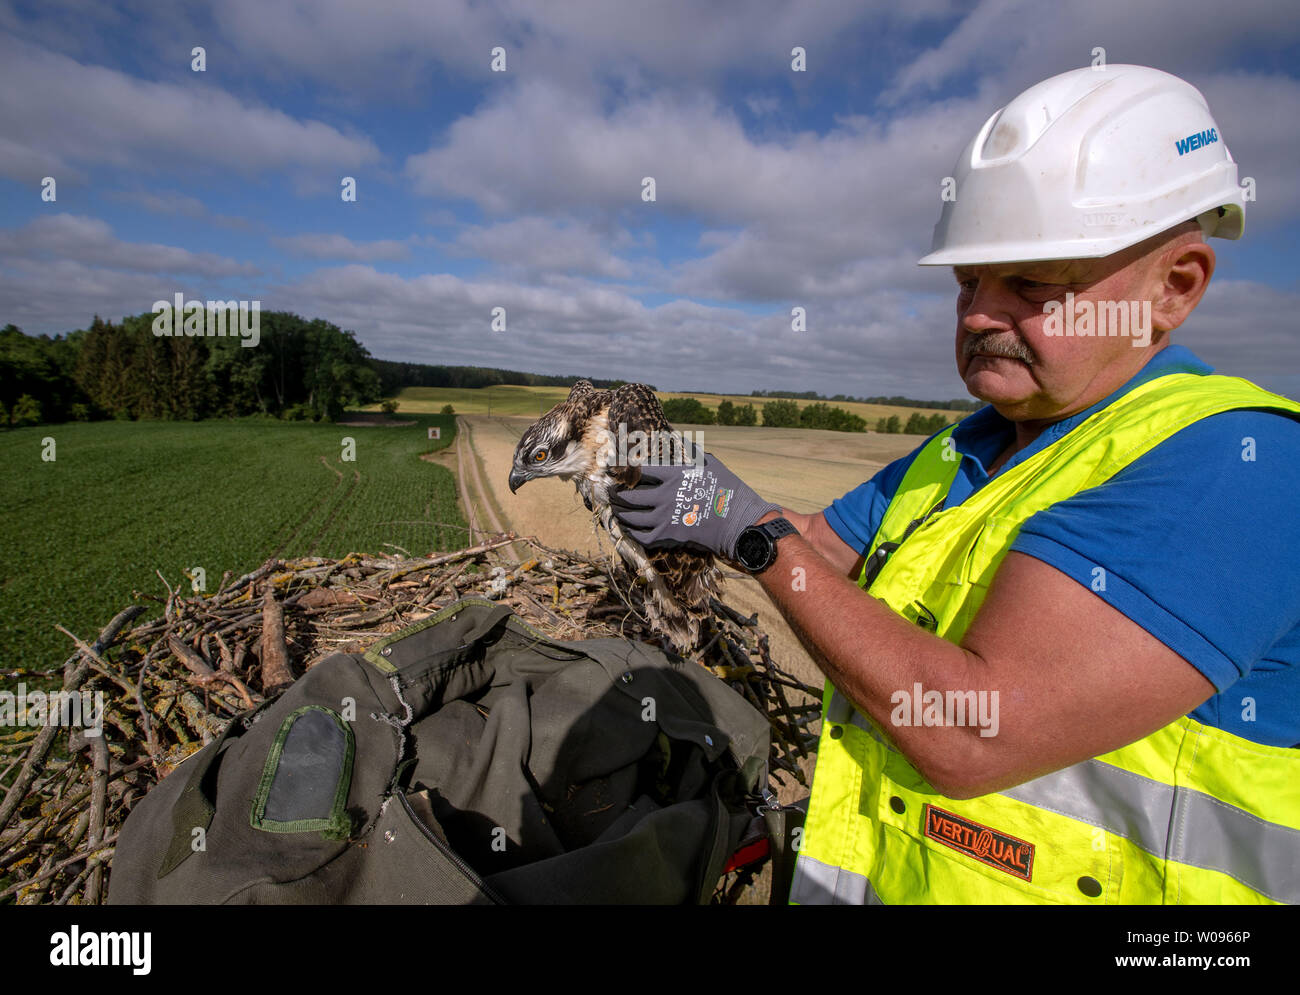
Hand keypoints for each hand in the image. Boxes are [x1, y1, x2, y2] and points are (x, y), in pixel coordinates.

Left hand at [610, 451, 779, 559]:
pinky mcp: (669, 537)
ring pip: (631, 516)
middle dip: (615, 492)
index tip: (611, 466)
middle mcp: (666, 495)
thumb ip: (686, 451)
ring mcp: (666, 518)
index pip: (639, 469)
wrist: (738, 521)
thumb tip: (672, 437)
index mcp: (674, 474)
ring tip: (615, 507)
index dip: (622, 467)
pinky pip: (641, 535)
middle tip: (607, 490)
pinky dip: (631, 530)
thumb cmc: (726, 487)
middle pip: (629, 494)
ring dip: (620, 511)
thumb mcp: (708, 462)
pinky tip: (628, 525)